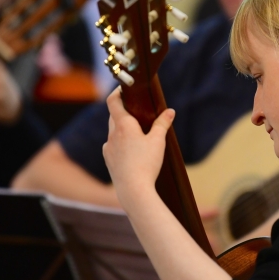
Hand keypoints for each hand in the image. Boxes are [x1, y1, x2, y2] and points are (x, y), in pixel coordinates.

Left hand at [102, 87, 174, 207]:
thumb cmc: (146, 164)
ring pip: (114, 131)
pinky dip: (121, 143)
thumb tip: (170, 111)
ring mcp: (108, 148)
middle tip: (139, 112)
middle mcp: (112, 134)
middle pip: (114, 116)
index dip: (117, 92)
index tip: (125, 89)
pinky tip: (132, 151)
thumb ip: (162, 124)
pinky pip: (113, 145)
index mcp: (123, 125)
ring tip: (138, 134)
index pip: (113, 101)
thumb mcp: (158, 141)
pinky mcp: (108, 159)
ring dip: (123, 128)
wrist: (133, 190)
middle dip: (125, 112)